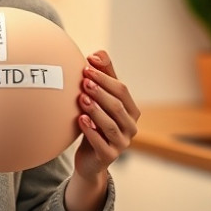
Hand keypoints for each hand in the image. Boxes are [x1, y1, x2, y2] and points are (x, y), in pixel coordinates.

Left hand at [74, 50, 139, 179]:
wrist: (90, 157)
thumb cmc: (95, 122)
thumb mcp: (100, 99)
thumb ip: (102, 76)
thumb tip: (96, 53)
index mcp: (131, 110)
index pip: (121, 90)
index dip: (104, 78)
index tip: (86, 66)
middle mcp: (131, 126)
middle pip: (117, 106)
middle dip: (100, 92)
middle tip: (83, 80)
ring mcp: (122, 143)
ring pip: (110, 124)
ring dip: (95, 110)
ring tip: (81, 98)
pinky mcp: (109, 155)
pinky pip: (101, 143)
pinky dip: (91, 131)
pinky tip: (80, 120)